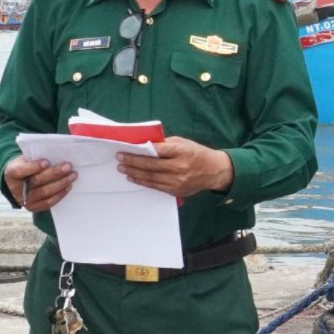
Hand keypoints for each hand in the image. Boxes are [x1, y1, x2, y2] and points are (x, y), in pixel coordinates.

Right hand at [3, 155, 75, 211]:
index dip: (34, 167)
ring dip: (61, 183)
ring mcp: (24, 200)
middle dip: (54, 173)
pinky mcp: (33, 207)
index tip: (47, 162)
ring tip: (72, 175)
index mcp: (11, 173)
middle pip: (36, 181)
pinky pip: (48, 202)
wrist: (18, 182)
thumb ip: (35, 157)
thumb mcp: (25, 158)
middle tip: (68, 166)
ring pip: (44, 192)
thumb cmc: (25, 166)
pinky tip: (68, 187)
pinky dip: (60, 194)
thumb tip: (55, 154)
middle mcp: (16, 189)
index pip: (20, 171)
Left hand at [117, 136, 234, 198]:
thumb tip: (144, 144)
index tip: (125, 150)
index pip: (157, 151)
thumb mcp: (183, 143)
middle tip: (120, 160)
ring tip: (123, 169)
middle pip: (151, 166)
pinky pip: (156, 187)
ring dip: (135, 174)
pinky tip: (134, 178)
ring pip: (151, 178)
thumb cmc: (196, 153)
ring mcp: (178, 181)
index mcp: (182, 151)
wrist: (213, 171)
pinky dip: (143, 182)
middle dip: (133, 163)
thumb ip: (165, 144)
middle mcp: (180, 167)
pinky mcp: (176, 190)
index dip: (139, 151)